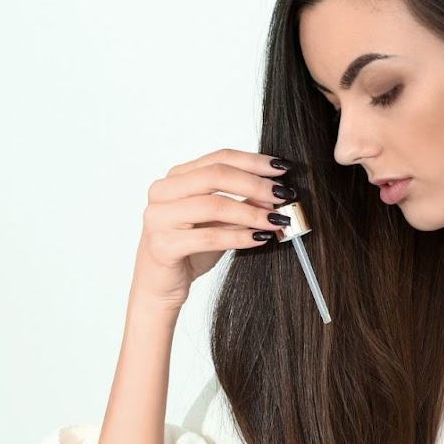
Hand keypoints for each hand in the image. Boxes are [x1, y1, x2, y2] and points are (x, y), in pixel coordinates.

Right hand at [131, 148, 295, 311]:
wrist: (161, 285)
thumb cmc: (191, 248)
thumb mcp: (221, 220)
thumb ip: (243, 202)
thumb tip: (276, 191)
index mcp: (176, 178)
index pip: (219, 158)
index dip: (254, 161)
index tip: (283, 168)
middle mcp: (162, 192)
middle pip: (216, 175)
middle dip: (255, 184)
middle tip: (284, 194)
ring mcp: (159, 218)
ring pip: (213, 205)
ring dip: (252, 211)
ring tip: (277, 219)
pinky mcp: (163, 245)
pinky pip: (209, 237)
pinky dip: (239, 236)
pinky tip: (261, 238)